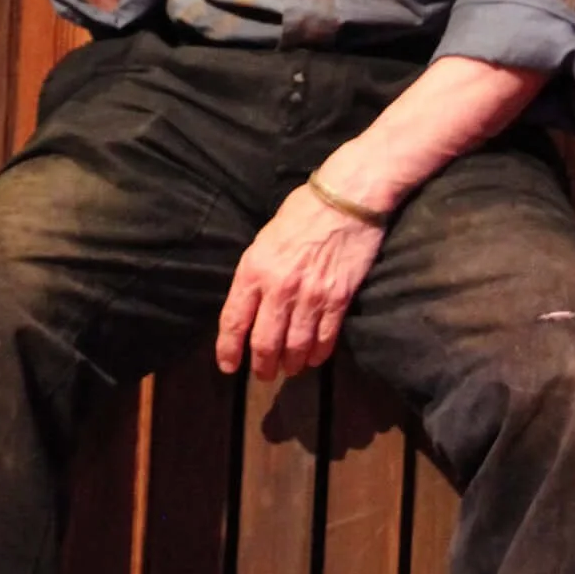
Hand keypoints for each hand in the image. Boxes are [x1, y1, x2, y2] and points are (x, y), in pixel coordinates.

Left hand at [215, 178, 386, 380]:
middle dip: (261, 365)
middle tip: (263, 374)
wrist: (346, 200)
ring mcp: (310, 296)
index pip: (234, 320)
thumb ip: (255, 274)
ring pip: (295, 347)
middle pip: (264, 342)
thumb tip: (250, 304)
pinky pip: (325, 338)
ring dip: (290, 365)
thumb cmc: (301, 212)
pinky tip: (313, 358)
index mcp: (254, 269)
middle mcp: (279, 288)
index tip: (228, 366)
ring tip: (288, 370)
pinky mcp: (338, 299)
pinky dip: (318, 354)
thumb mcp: (264, 240)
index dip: (228, 349)